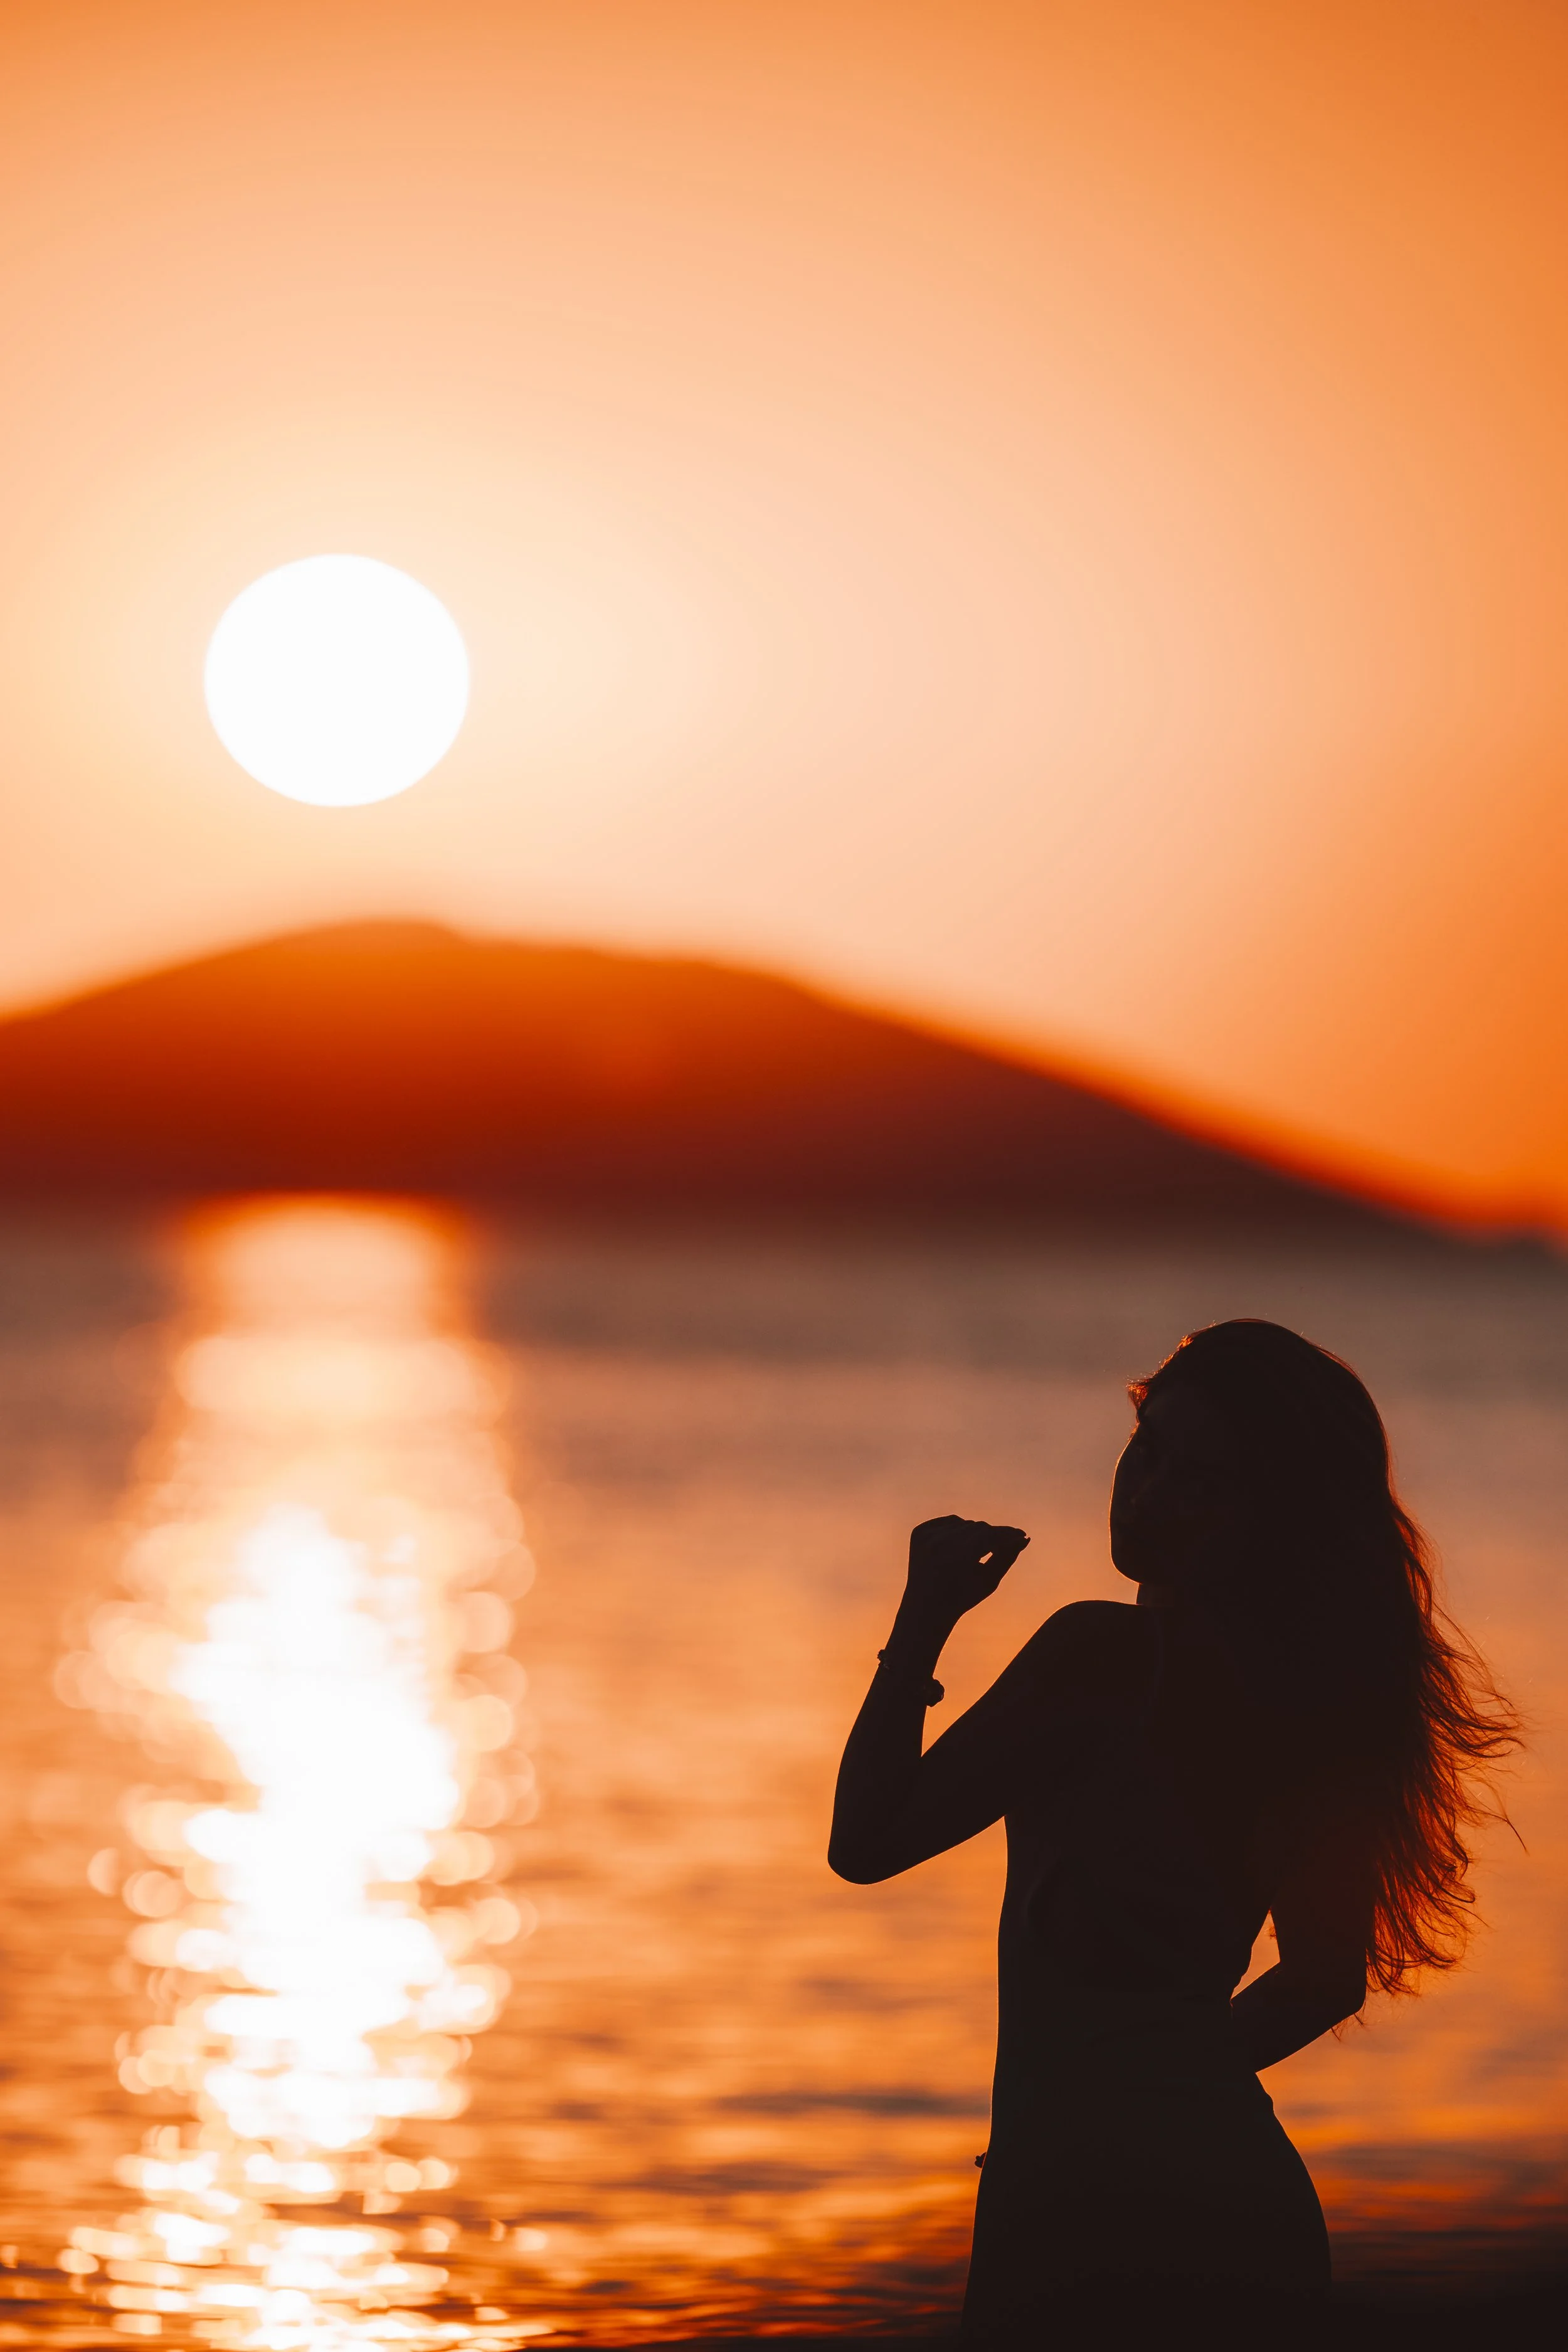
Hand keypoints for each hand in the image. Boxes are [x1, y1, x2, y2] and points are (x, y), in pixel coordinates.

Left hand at [904, 1515, 1028, 1623]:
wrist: (925, 1608)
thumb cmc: (962, 1598)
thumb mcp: (989, 1581)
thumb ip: (1007, 1557)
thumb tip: (1023, 1538)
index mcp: (957, 1558)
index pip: (990, 1535)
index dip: (1008, 1534)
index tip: (1022, 1535)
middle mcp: (939, 1543)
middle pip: (979, 1528)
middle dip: (993, 1536)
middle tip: (1003, 1546)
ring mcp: (926, 1536)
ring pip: (965, 1523)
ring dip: (975, 1535)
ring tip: (975, 1554)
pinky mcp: (919, 1532)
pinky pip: (948, 1522)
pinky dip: (958, 1530)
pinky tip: (958, 1548)